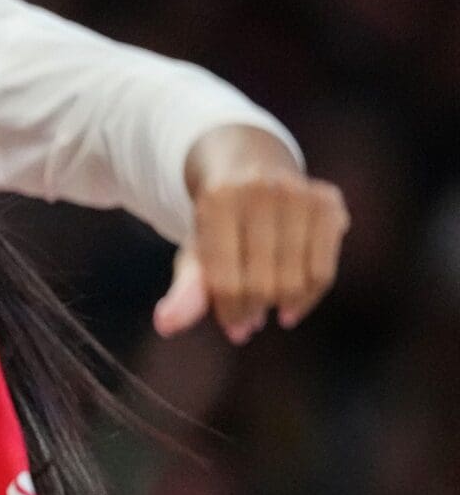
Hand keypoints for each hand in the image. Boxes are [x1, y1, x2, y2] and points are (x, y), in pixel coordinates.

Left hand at [158, 124, 348, 340]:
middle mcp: (261, 190)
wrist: (249, 166)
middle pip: (262, 283)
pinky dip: (309, 297)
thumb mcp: (195, 251)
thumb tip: (165, 325)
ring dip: (283, 306)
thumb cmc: (217, 222)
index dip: (230, 312)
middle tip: (249, 322)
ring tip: (269, 310)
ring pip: (295, 281)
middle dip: (254, 311)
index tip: (233, 327)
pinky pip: (323, 271)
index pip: (225, 280)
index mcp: (218, 199)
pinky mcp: (328, 202)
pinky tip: (293, 306)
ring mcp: (299, 193)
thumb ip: (185, 289)